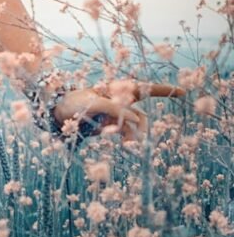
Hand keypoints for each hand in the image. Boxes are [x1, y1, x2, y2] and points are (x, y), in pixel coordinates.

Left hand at [53, 81, 185, 141]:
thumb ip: (115, 109)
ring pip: (134, 128)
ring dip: (133, 137)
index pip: (143, 89)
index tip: (183, 92)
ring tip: (127, 147)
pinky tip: (124, 147)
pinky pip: (124, 134)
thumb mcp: (92, 102)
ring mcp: (114, 115)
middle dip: (142, 128)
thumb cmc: (72, 102)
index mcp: (116, 90)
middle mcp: (119, 102)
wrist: (54, 113)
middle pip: (141, 116)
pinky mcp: (108, 127)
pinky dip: (126, 140)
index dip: (163, 90)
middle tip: (135, 142)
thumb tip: (138, 121)